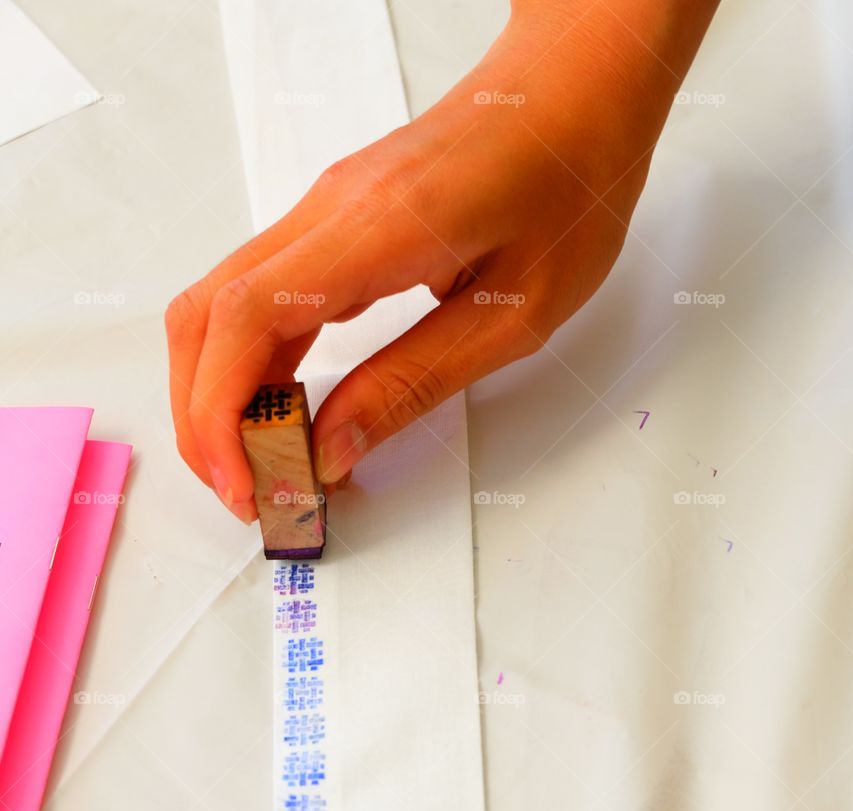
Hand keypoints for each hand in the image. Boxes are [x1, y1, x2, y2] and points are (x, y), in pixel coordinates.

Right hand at [165, 0, 716, 519]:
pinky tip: (286, 409)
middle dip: (203, 417)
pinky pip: (262, 295)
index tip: (243, 481)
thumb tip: (332, 450)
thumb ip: (413, 383)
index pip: (246, 320)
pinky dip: (255, 362)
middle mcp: (328, 210)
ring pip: (222, 307)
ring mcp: (322, 210)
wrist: (575, 90)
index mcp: (379, 228)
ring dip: (221, 392)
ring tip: (261, 462)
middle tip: (246, 488)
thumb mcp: (513, 316)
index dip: (220, 412)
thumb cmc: (567, 189)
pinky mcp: (331, 222)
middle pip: (207, 316)